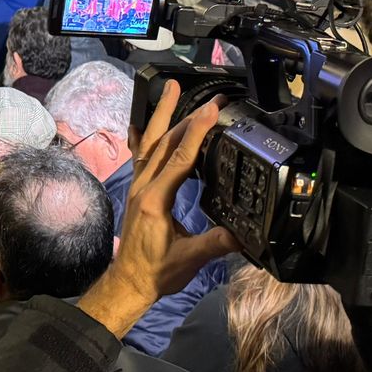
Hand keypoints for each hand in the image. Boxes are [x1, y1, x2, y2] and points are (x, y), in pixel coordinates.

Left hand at [81, 82, 236, 335]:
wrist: (128, 283)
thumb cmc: (157, 273)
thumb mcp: (189, 260)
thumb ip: (215, 244)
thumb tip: (243, 234)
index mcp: (156, 200)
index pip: (179, 158)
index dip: (196, 133)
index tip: (210, 110)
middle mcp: (144, 187)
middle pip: (163, 142)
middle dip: (184, 116)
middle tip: (205, 96)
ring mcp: (138, 186)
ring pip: (150, 142)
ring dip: (162, 115)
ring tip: (171, 89)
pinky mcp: (138, 190)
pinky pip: (140, 154)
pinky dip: (143, 135)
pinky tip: (144, 121)